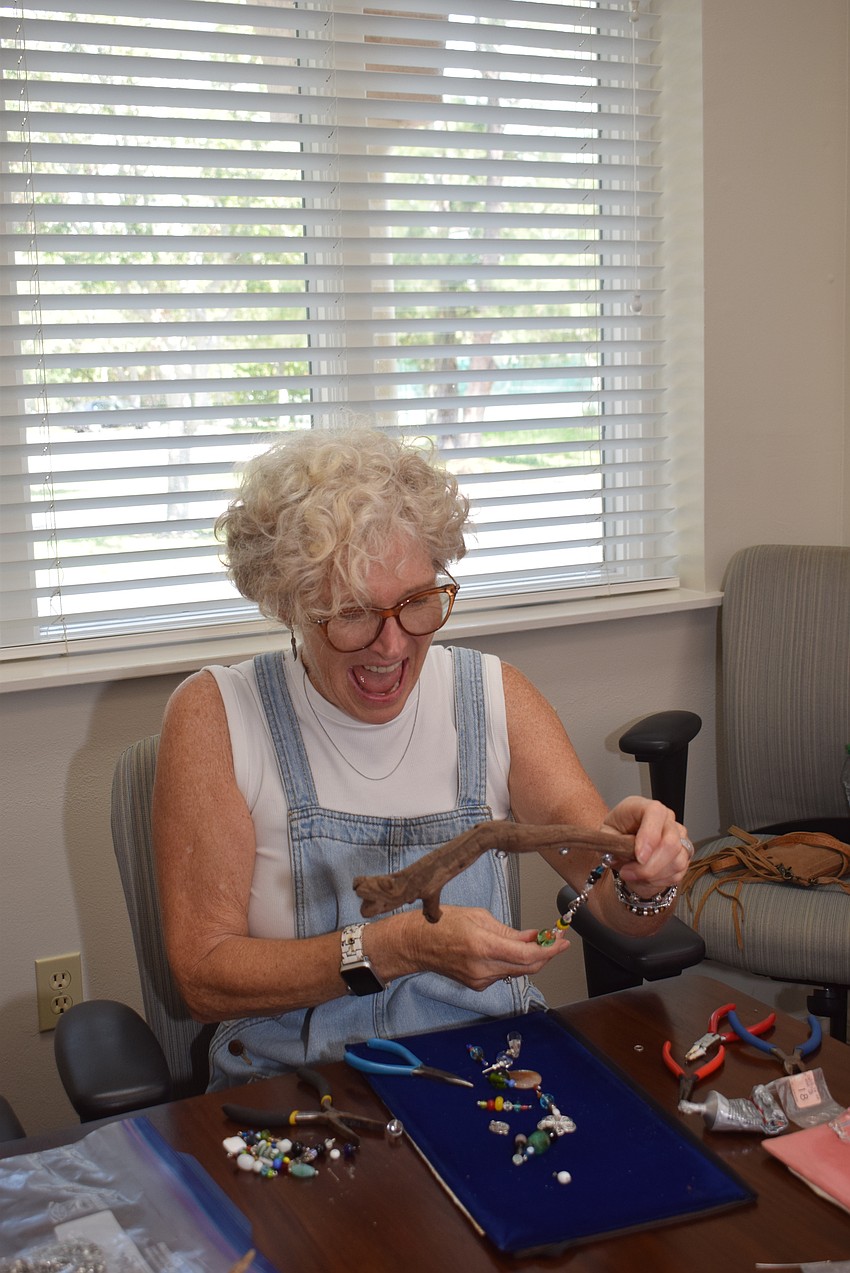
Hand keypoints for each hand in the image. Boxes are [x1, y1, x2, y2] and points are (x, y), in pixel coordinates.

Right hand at [404, 905, 568, 991]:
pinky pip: (503, 974)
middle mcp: (483, 968)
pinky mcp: (477, 985)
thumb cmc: (443, 924)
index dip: (550, 950)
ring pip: (517, 971)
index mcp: (483, 946)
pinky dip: (512, 963)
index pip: (527, 955)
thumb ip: (510, 931)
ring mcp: (480, 980)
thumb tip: (534, 936)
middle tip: (556, 940)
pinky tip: (510, 951)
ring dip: (530, 958)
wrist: (416, 944)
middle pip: (527, 967)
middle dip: (546, 954)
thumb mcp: (479, 917)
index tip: (562, 942)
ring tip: (536, 941)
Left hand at [601, 796, 692, 896]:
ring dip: (652, 876)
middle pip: (671, 843)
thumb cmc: (616, 834)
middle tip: (628, 872)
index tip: (638, 856)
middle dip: (649, 866)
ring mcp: (679, 837)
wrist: (622, 844)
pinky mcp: (683, 855)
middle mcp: (667, 820)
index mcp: (646, 807)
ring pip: (677, 861)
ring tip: (632, 875)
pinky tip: (644, 878)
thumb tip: (625, 856)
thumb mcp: (606, 835)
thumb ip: (616, 843)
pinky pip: (678, 873)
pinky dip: (658, 881)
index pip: (656, 813)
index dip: (650, 836)